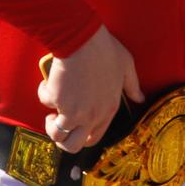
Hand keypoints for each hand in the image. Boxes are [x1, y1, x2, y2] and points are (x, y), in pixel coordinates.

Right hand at [38, 25, 142, 153]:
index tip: (76, 123)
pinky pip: (46, 103)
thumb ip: (133, 85)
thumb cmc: (104, 49)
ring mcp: (75, 111)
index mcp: (109, 109)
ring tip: (51, 109)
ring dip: (50, 125)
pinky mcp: (58, 101)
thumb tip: (140, 98)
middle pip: (74, 145)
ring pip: (57, 135)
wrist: (83, 40)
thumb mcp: (126, 66)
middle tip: (58, 123)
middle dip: (63, 140)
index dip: (82, 135)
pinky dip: (44, 93)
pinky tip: (49, 81)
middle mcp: (93, 115)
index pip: (95, 136)